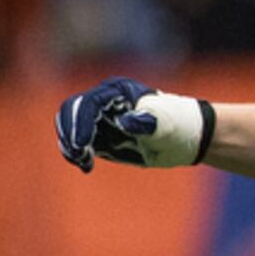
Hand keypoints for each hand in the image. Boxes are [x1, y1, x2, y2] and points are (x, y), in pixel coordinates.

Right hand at [57, 77, 211, 171]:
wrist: (185, 138)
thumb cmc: (178, 125)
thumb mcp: (166, 125)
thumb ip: (146, 122)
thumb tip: (124, 121)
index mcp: (119, 91)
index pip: (89, 103)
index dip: (81, 122)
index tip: (83, 144)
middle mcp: (106, 100)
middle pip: (72, 111)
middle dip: (70, 132)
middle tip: (79, 155)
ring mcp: (100, 117)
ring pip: (70, 126)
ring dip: (70, 144)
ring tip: (84, 162)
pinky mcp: (98, 134)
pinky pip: (77, 141)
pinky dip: (75, 152)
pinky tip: (86, 165)